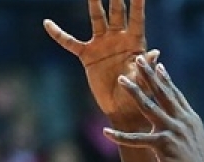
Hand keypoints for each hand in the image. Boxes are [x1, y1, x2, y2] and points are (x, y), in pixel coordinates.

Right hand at [44, 0, 156, 127]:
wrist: (121, 108)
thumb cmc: (137, 95)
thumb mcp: (143, 81)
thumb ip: (146, 66)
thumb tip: (155, 53)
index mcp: (134, 42)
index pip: (137, 17)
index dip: (138, 2)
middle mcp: (118, 38)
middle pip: (117, 10)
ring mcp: (102, 44)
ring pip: (97, 18)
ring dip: (94, 3)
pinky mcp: (87, 55)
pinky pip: (70, 42)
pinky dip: (59, 34)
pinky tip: (47, 23)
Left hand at [102, 57, 203, 161]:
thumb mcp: (198, 139)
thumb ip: (189, 128)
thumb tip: (185, 123)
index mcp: (189, 118)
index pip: (175, 94)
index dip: (165, 79)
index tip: (158, 65)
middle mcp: (181, 120)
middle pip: (162, 93)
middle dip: (149, 75)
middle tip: (138, 59)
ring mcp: (171, 131)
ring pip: (148, 107)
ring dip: (134, 91)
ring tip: (121, 79)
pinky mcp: (163, 145)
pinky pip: (137, 139)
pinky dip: (120, 136)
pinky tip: (106, 131)